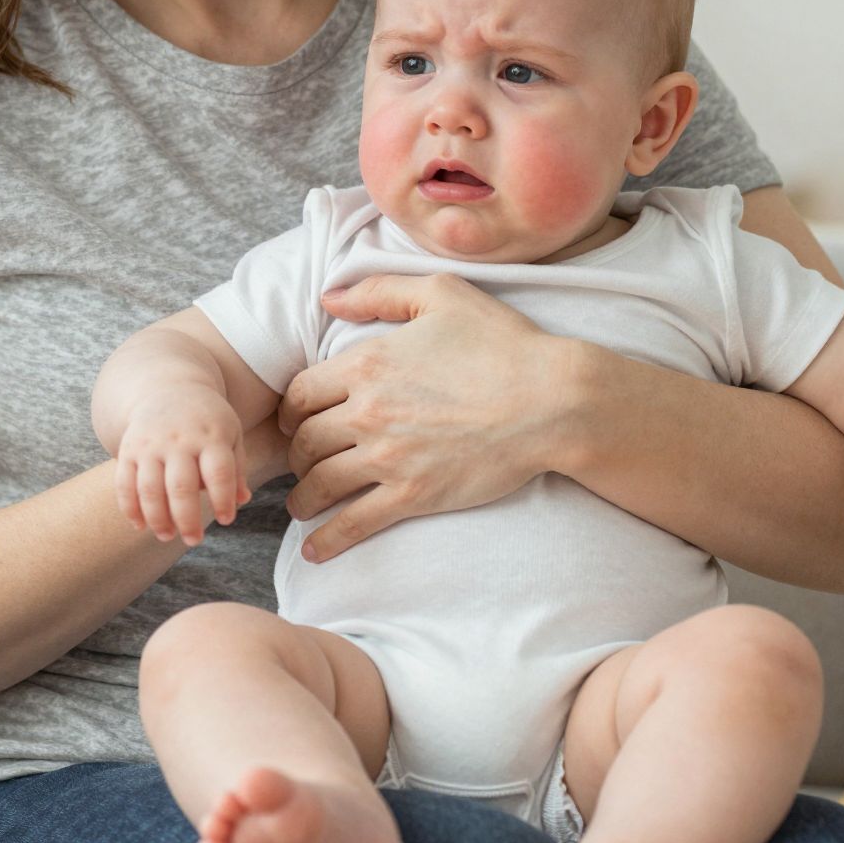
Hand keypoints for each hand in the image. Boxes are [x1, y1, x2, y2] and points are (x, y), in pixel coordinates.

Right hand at [114, 388, 249, 546]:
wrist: (168, 387)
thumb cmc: (207, 419)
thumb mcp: (231, 434)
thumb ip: (237, 469)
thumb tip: (242, 501)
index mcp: (211, 436)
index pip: (219, 473)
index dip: (223, 500)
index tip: (226, 520)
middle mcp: (179, 440)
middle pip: (181, 487)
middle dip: (187, 519)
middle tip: (194, 540)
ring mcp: (150, 444)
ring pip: (149, 489)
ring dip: (157, 519)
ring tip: (167, 537)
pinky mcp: (128, 449)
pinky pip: (124, 483)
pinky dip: (130, 509)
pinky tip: (140, 526)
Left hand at [277, 274, 578, 562]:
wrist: (552, 400)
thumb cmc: (503, 344)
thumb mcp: (442, 295)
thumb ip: (378, 291)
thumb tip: (328, 299)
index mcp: (367, 363)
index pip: (301, 393)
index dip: (292, 410)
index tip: (296, 422)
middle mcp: (368, 412)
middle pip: (306, 441)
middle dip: (297, 455)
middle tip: (303, 463)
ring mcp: (389, 457)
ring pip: (321, 484)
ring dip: (305, 499)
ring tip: (304, 505)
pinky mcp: (414, 495)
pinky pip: (355, 523)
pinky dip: (329, 539)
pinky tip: (316, 551)